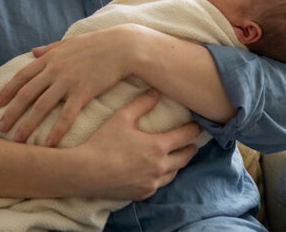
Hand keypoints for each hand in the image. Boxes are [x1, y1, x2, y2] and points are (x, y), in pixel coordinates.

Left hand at [0, 24, 139, 145]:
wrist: (122, 46)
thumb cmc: (97, 44)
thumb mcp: (69, 42)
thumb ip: (49, 48)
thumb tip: (32, 51)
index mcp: (50, 58)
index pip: (22, 76)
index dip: (8, 90)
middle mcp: (55, 69)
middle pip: (27, 94)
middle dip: (11, 112)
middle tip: (0, 127)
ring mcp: (68, 81)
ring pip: (42, 106)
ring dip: (28, 124)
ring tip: (17, 139)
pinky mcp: (84, 92)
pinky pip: (66, 114)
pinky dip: (56, 130)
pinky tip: (48, 143)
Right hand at [73, 89, 201, 199]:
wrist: (85, 172)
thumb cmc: (102, 142)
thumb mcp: (122, 117)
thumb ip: (142, 103)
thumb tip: (156, 91)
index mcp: (158, 147)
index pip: (185, 136)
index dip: (194, 130)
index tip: (199, 125)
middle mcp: (160, 167)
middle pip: (185, 158)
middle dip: (191, 149)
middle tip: (193, 143)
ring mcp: (152, 183)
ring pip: (174, 173)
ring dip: (178, 164)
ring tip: (178, 157)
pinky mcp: (142, 194)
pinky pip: (159, 185)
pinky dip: (162, 177)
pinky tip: (158, 172)